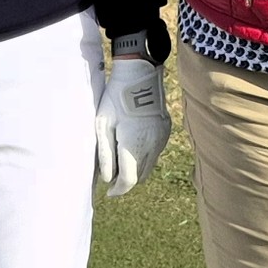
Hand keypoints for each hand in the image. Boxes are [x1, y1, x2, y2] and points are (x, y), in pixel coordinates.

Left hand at [94, 55, 170, 197]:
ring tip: (121, 158)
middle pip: (140, 176)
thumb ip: (105, 155)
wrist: (140, 75)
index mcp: (133, 146)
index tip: (109, 193)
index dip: (117, 190)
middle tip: (113, 174)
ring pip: (149, 166)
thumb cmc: (115, 98)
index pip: (128, 180)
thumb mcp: (102, 125)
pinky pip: (155, 152)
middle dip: (126, 179)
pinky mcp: (165, 131)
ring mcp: (160, 139)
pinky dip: (144, 155)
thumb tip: (107, 178)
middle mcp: (151, 146)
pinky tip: (133, 143)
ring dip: (136, 168)